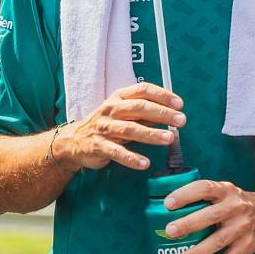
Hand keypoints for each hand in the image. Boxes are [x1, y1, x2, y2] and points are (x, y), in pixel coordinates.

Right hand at [52, 82, 184, 171]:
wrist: (73, 141)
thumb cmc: (106, 125)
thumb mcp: (123, 113)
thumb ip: (144, 113)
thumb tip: (170, 114)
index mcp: (119, 97)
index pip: (143, 90)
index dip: (162, 95)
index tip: (179, 104)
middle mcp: (111, 110)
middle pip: (139, 108)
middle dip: (162, 113)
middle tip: (181, 120)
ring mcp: (104, 128)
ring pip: (130, 129)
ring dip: (151, 134)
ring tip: (169, 139)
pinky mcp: (98, 146)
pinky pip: (116, 152)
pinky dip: (131, 158)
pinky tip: (145, 163)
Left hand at [162, 179, 254, 253]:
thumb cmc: (235, 205)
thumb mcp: (223, 194)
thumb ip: (201, 199)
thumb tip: (162, 212)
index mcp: (226, 191)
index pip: (205, 188)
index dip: (186, 194)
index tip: (168, 203)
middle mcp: (237, 207)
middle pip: (212, 215)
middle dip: (189, 224)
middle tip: (169, 232)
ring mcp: (243, 227)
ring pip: (219, 240)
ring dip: (199, 252)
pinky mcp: (247, 245)